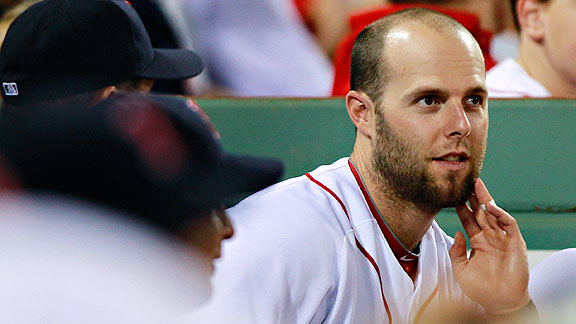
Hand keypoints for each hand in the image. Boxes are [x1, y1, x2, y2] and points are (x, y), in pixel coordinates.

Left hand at [449, 178, 530, 314]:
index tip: (452, 195)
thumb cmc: (481, 289)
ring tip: (476, 185)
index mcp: (477, 242)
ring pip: (494, 213)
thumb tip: (457, 232)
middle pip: (480, 212)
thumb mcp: (460, 269)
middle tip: (465, 181)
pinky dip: (500, 214)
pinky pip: (508, 224)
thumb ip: (456, 251)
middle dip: (473, 197)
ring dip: (486, 199)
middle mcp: (489, 237)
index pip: (468, 220)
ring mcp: (502, 238)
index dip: (461, 207)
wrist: (499, 303)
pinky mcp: (515, 242)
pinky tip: (490, 206)